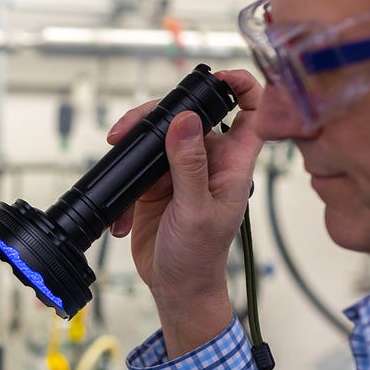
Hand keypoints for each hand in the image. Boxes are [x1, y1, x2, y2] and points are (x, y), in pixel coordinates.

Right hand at [107, 70, 264, 356]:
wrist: (175, 289)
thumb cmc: (199, 258)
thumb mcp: (196, 211)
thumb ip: (190, 166)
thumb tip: (185, 122)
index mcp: (232, 165)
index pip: (252, 112)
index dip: (240, 87)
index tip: (216, 80)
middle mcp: (208, 163)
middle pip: (189, 117)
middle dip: (159, 115)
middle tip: (133, 127)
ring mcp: (179, 173)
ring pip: (158, 138)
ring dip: (134, 145)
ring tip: (117, 150)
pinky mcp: (154, 187)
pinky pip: (136, 167)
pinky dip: (123, 180)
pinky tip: (121, 206)